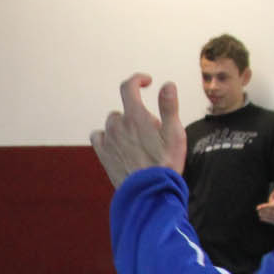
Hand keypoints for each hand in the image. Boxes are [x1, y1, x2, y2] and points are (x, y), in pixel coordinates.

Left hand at [89, 73, 185, 188]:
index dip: (137, 80)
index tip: (146, 82)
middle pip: (123, 110)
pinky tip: (118, 145)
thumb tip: (167, 85)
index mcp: (135, 116)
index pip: (129, 87)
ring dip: (122, 127)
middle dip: (135, 115)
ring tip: (137, 143)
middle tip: (150, 133)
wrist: (149, 193)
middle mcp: (117, 125)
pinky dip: (106, 137)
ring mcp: (108, 140)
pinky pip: (98, 137)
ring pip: (111, 124)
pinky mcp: (103, 154)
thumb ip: (169, 107)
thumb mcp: (175, 134)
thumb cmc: (165, 164)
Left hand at [256, 187, 273, 223]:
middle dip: (261, 210)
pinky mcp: (272, 221)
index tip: (257, 208)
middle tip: (259, 208)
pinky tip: (263, 214)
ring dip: (261, 213)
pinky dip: (262, 217)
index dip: (263, 207)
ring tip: (262, 211)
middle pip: (265, 212)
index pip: (268, 207)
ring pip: (263, 216)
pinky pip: (264, 219)